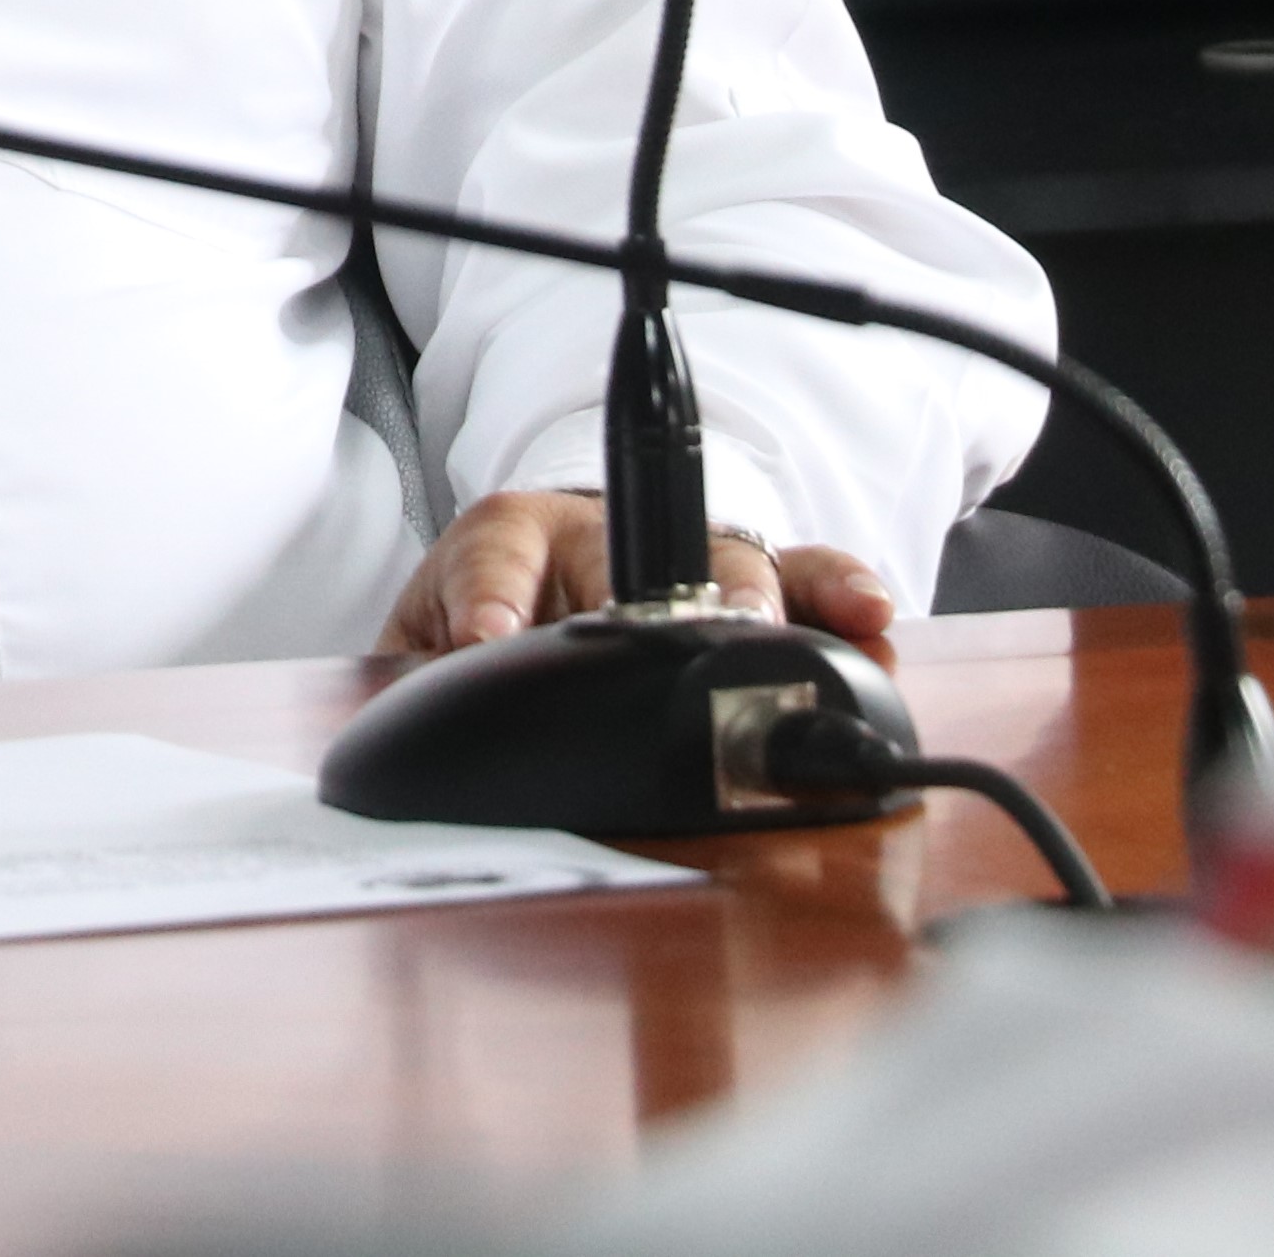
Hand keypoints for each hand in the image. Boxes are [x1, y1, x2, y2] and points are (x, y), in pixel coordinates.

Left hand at [375, 489, 900, 657]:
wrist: (538, 574)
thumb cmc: (482, 616)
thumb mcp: (424, 649)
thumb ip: (417, 684)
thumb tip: (402, 743)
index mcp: (507, 538)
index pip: (494, 555)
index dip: (491, 594)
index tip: (487, 632)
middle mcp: (599, 530)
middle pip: (631, 555)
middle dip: (651, 600)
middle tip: (669, 634)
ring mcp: (676, 547)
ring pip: (724, 557)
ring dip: (755, 597)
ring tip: (779, 628)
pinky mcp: (746, 576)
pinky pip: (801, 574)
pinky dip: (837, 596)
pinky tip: (871, 617)